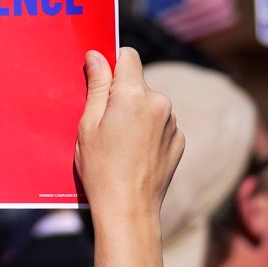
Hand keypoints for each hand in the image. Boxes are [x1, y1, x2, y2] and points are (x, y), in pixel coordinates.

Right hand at [75, 48, 182, 227]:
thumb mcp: (88, 125)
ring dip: (137, 113)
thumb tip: (97, 55)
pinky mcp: (179, 141)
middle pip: (138, 82)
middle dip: (122, 94)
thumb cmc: (101, 168)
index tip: (101, 83)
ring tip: (120, 143)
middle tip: (104, 123)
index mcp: (133, 93)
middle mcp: (159, 102)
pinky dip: (149, 131)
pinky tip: (135, 154)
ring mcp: (173, 122)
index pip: (127, 55)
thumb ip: (96, 86)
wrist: (129, 211)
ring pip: (150, 104)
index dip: (112, 64)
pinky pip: (161, 124)